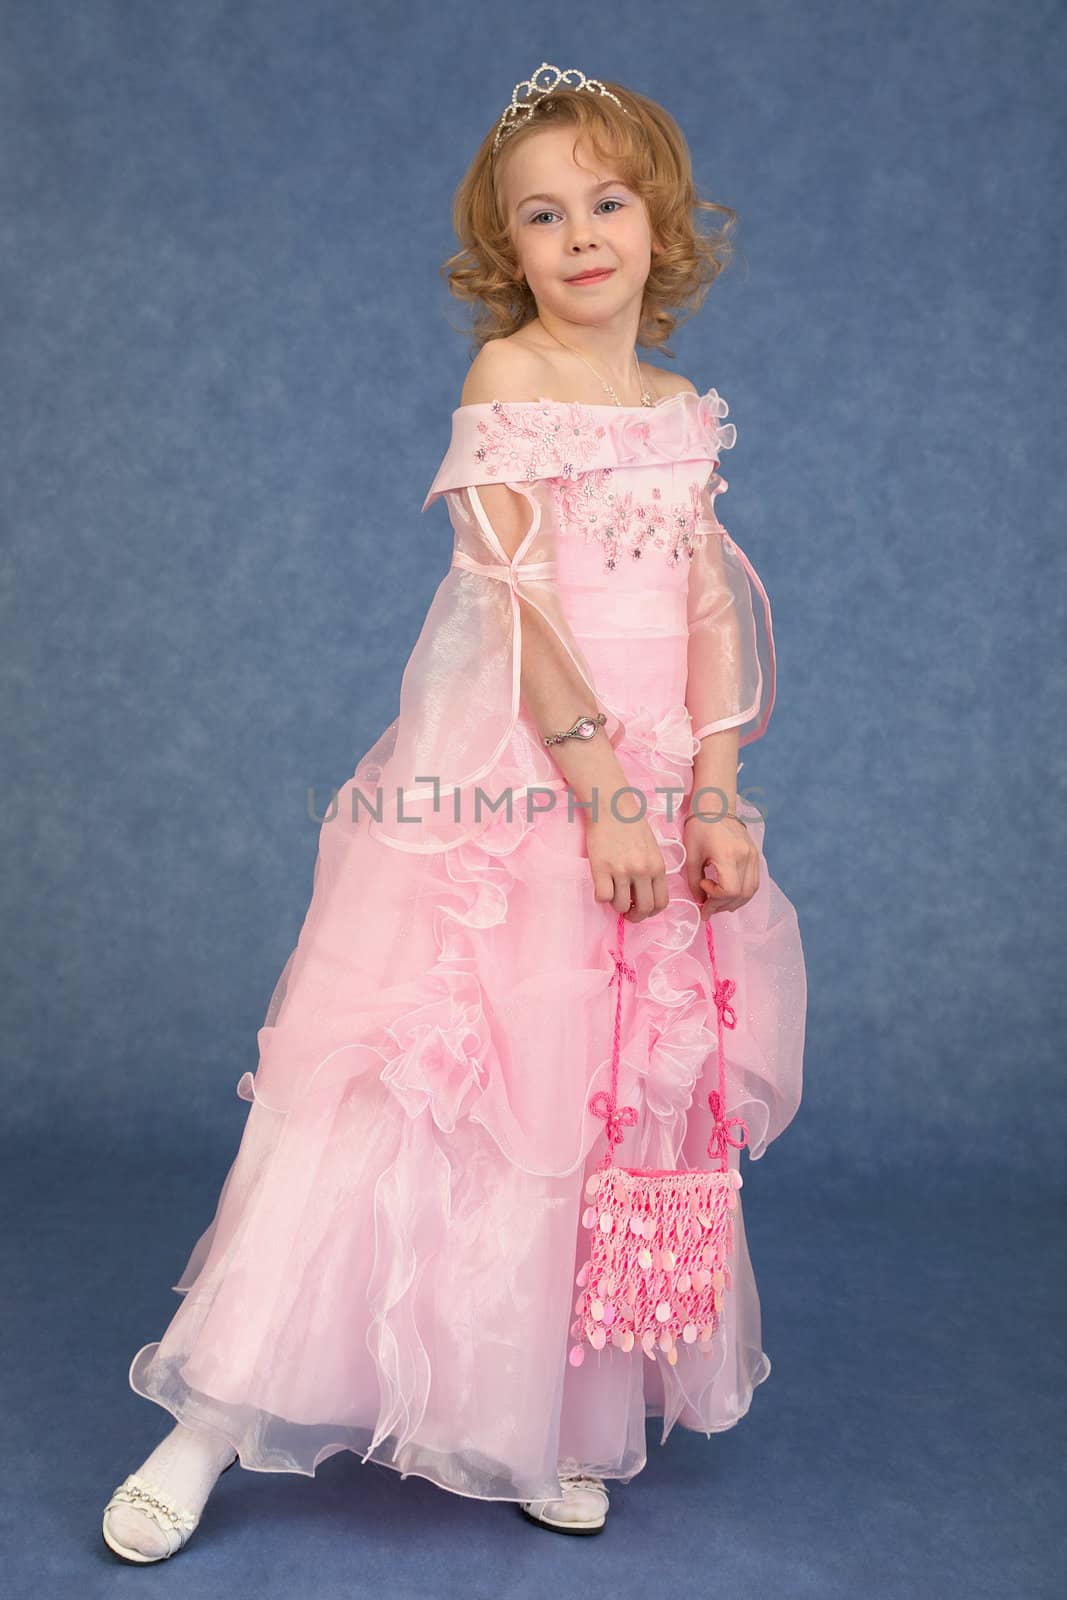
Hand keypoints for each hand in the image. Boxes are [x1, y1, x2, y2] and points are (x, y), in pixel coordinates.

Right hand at [585, 802, 668, 922]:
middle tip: (627, 912)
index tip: (642, 910)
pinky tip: (602, 885)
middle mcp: (642, 871)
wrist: (612, 807)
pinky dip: (601, 896)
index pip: (661, 903)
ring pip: (621, 906)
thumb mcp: (652, 848)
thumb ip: (651, 870)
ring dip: (616, 905)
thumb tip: (644, 893)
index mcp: (657, 866)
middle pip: (643, 909)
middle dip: (634, 916)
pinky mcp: (602, 868)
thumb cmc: (631, 825)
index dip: (651, 912)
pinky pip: (602, 897)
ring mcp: (622, 871)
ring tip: (613, 894)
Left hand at [683, 815, 759, 920]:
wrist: (716, 806)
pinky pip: (754, 882)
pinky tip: (728, 894)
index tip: (703, 893)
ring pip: (751, 891)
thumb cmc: (700, 827)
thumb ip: (694, 881)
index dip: (716, 900)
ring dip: (734, 902)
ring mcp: (754, 856)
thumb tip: (700, 901)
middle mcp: (745, 856)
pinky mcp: (756, 856)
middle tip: (708, 908)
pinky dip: (742, 893)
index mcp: (728, 855)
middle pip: (741, 894)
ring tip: (717, 902)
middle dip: (723, 906)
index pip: (730, 890)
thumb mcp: (691, 855)